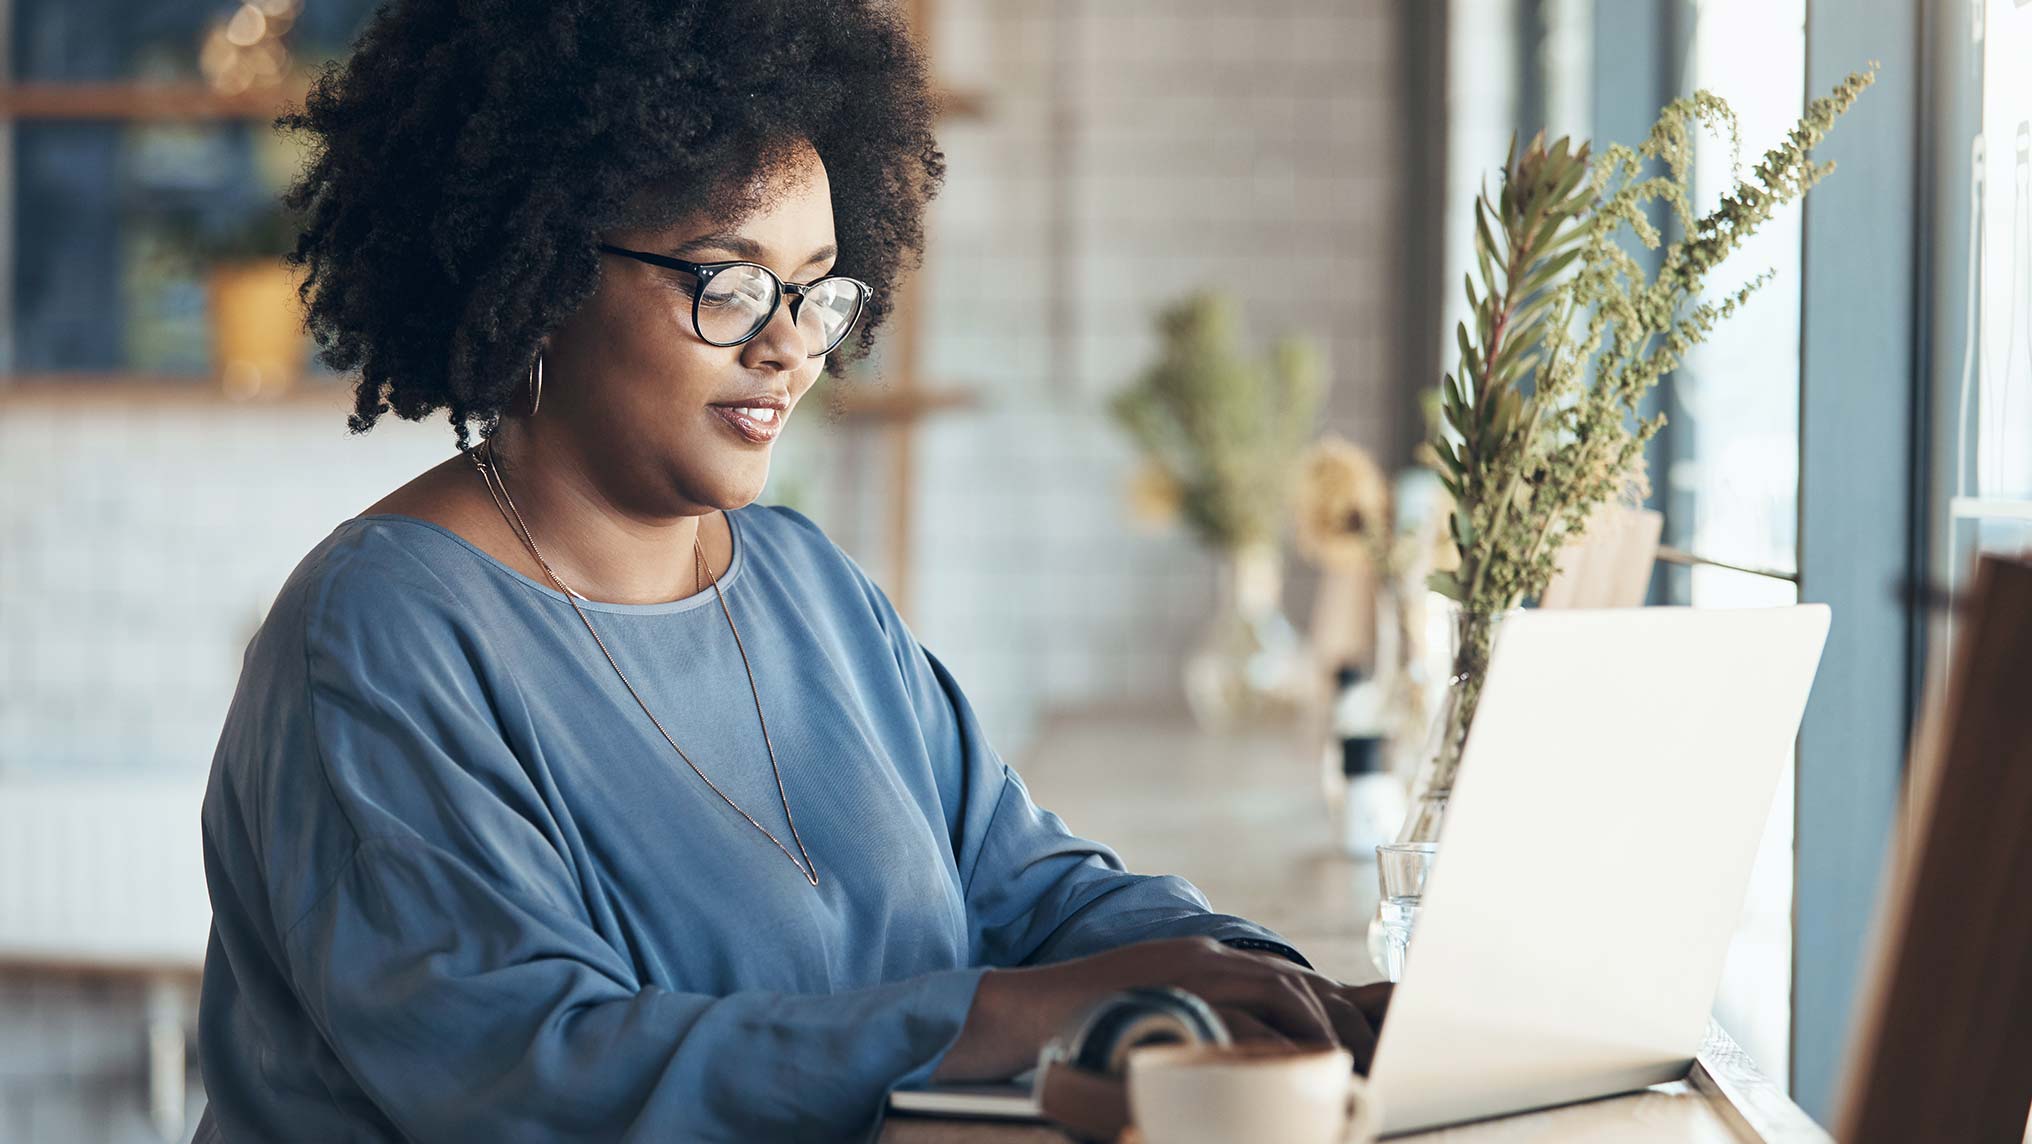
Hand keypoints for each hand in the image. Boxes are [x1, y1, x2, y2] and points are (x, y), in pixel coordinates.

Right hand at [937, 936, 1386, 1082]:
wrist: (1031, 1011)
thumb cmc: (1093, 1025)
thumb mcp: (1165, 1013)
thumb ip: (1210, 1023)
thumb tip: (1259, 1058)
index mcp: (1209, 962)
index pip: (1289, 980)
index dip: (1334, 1009)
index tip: (1361, 1042)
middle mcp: (1209, 958)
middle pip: (1297, 983)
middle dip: (1342, 1020)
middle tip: (1366, 1059)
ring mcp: (1193, 970)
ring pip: (1283, 991)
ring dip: (1319, 1029)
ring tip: (1339, 1065)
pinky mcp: (1178, 989)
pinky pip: (1248, 1010)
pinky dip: (1280, 1035)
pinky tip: (1297, 1061)